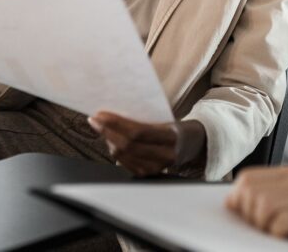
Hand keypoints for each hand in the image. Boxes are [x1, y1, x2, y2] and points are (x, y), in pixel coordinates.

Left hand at [88, 112, 205, 176]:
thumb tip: (112, 115)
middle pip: (127, 145)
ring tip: (101, 128)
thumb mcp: (164, 119)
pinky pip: (125, 163)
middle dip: (107, 131)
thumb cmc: (173, 126)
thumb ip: (142, 119)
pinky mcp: (149, 174)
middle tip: (94, 120)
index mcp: (171, 136)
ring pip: (123, 155)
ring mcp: (157, 167)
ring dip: (108, 141)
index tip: (100, 114)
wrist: (192, 144)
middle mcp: (165, 154)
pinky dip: (114, 151)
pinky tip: (110, 141)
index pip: (137, 131)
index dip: (116, 124)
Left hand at [226, 167, 287, 249]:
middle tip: (258, 229)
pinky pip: (282, 222)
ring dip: (260, 224)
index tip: (240, 216)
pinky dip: (276, 233)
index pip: (248, 179)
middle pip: (250, 190)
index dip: (237, 198)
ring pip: (263, 204)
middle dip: (246, 213)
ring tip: (271, 234)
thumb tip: (237, 204)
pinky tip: (286, 238)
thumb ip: (276, 196)